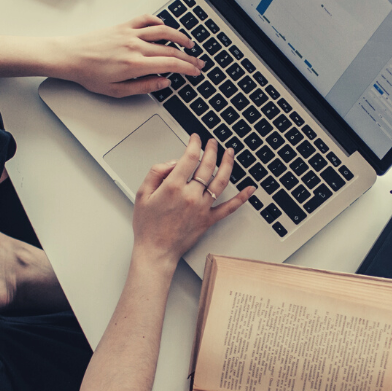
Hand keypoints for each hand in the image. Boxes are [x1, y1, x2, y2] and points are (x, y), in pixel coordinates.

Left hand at [60, 15, 204, 97]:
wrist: (70, 57)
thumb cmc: (89, 74)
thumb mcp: (116, 90)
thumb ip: (143, 87)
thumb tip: (163, 83)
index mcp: (135, 64)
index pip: (171, 64)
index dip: (187, 68)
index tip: (195, 71)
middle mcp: (135, 46)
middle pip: (170, 49)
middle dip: (188, 57)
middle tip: (197, 62)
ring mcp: (130, 34)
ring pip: (163, 31)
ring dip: (179, 37)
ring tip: (189, 43)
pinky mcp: (123, 26)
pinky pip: (146, 19)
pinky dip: (159, 22)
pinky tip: (164, 27)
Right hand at [131, 135, 254, 266]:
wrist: (156, 251)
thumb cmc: (147, 225)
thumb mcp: (141, 194)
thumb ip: (156, 173)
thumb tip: (173, 162)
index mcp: (173, 187)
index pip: (189, 158)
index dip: (194, 144)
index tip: (195, 139)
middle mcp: (190, 195)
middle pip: (207, 165)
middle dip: (211, 149)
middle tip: (212, 142)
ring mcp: (202, 207)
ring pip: (221, 181)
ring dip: (228, 163)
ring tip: (229, 153)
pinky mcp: (209, 219)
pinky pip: (229, 207)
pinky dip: (242, 198)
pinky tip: (250, 189)